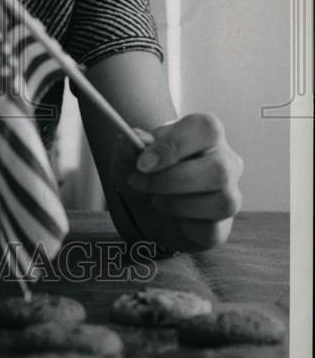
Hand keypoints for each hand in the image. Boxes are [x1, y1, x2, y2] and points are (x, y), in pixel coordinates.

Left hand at [111, 113, 243, 252]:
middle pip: (218, 168)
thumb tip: (138, 139)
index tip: (144, 162)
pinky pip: (212, 228)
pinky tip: (172, 217)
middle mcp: (226, 162)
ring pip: (221, 201)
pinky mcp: (223, 226)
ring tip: (156, 200)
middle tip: (140, 182)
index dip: (174, 144)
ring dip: (177, 203)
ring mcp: (229, 194)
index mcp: (206, 134)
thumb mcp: (128, 157)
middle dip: (171, 180)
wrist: (145, 210)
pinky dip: (184, 224)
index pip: (206, 129)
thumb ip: (130, 145)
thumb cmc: (145, 174)